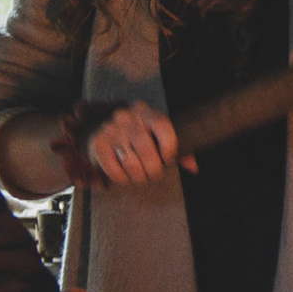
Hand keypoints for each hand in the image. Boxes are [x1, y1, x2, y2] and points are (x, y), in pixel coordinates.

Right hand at [67, 100, 188, 187]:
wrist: (104, 128)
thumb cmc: (140, 135)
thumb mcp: (159, 136)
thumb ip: (180, 150)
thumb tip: (194, 168)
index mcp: (147, 112)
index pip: (163, 126)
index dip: (169, 148)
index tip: (168, 160)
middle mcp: (127, 117)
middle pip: (146, 150)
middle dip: (154, 170)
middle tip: (154, 175)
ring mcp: (111, 129)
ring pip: (131, 163)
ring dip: (139, 177)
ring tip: (141, 177)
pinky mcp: (98, 144)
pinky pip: (114, 170)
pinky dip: (123, 179)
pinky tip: (126, 177)